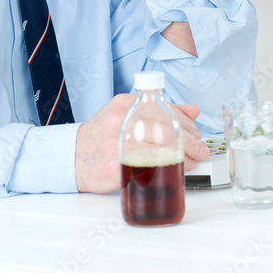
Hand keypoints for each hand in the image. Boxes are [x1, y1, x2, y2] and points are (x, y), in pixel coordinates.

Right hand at [74, 94, 210, 192]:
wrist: (71, 156)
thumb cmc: (103, 137)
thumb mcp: (130, 116)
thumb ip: (161, 112)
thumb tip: (193, 110)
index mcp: (128, 103)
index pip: (167, 109)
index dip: (188, 124)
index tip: (198, 135)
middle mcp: (124, 118)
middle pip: (167, 127)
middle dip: (190, 141)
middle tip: (201, 151)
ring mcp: (118, 139)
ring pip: (160, 144)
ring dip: (182, 155)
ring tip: (191, 161)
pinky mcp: (115, 161)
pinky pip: (147, 162)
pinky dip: (166, 166)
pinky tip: (174, 169)